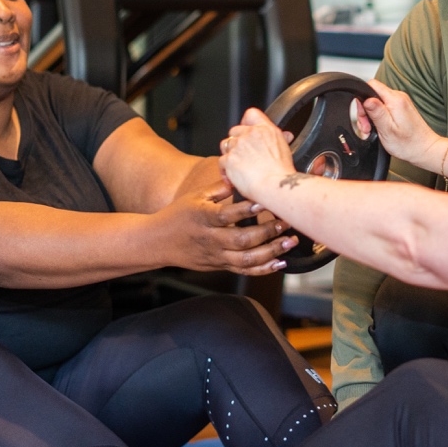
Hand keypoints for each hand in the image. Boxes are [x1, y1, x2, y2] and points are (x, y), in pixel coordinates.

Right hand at [155, 179, 296, 275]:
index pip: (227, 214)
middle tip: (287, 222)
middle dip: (268, 232)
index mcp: (203, 217)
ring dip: (272, 251)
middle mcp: (210, 239)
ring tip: (290, 242)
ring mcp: (216, 255)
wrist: (157, 242)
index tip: (265, 200)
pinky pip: (244, 271)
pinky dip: (264, 268)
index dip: (247, 209)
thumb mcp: (195, 196)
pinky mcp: (219, 266)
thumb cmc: (178, 215)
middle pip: (242, 239)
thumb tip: (240, 176)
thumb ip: (219, 187)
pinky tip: (280, 262)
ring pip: (246, 259)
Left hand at [218, 108, 297, 202]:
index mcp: (266, 130)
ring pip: (225, 145)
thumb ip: (280, 139)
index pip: (251, 114)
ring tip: (237, 168)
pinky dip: (225, 171)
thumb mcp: (286, 149)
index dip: (246, 123)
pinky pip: (221, 162)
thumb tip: (286, 136)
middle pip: (234, 131)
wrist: (276, 186)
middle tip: (243, 156)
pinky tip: (233, 179)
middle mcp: (251, 134)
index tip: (247, 132)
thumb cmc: (282, 173)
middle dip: (236, 143)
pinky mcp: (229, 159)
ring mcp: (238, 145)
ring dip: (229, 155)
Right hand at [361, 80, 444, 166]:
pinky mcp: (401, 108)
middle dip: (366, 111)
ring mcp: (400, 102)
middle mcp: (399, 97)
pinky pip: (384, 107)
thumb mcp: (387, 130)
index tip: (364, 115)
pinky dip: (379, 117)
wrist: (424, 149)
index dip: (362, 99)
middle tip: (368, 127)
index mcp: (395, 100)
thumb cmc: (408, 144)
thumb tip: (366, 99)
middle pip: (372, 95)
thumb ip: (376, 112)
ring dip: (371, 116)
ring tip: (373, 131)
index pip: (371, 85)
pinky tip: (380, 129)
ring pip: (377, 102)